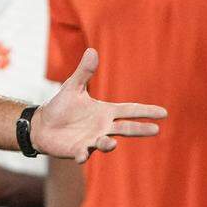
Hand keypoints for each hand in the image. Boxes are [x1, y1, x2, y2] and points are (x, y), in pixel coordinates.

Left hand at [33, 49, 166, 162]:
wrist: (42, 125)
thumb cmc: (61, 106)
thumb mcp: (72, 87)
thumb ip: (84, 72)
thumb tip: (92, 50)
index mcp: (104, 112)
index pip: (129, 110)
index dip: (145, 111)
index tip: (164, 112)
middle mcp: (102, 127)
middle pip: (125, 128)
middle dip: (140, 129)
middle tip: (155, 129)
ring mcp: (91, 140)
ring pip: (106, 143)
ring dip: (109, 143)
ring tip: (111, 142)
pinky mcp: (78, 150)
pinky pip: (83, 154)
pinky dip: (83, 155)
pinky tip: (81, 156)